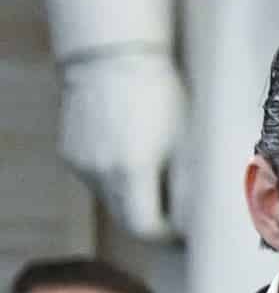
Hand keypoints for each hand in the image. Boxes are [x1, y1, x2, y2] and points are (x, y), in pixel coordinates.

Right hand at [58, 47, 182, 240]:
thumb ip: (187, 188)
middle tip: (177, 215)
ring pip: (111, 203)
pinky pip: (97, 182)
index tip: (185, 229)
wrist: (113, 58)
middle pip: (127, 221)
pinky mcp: (70, 154)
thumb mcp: (185, 142)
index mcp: (131, 170)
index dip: (168, 235)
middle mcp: (99, 171)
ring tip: (157, 178)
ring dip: (135, 202)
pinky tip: (132, 158)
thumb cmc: (159, 96)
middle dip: (153, 222)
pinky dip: (116, 182)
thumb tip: (193, 222)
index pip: (146, 228)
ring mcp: (80, 163)